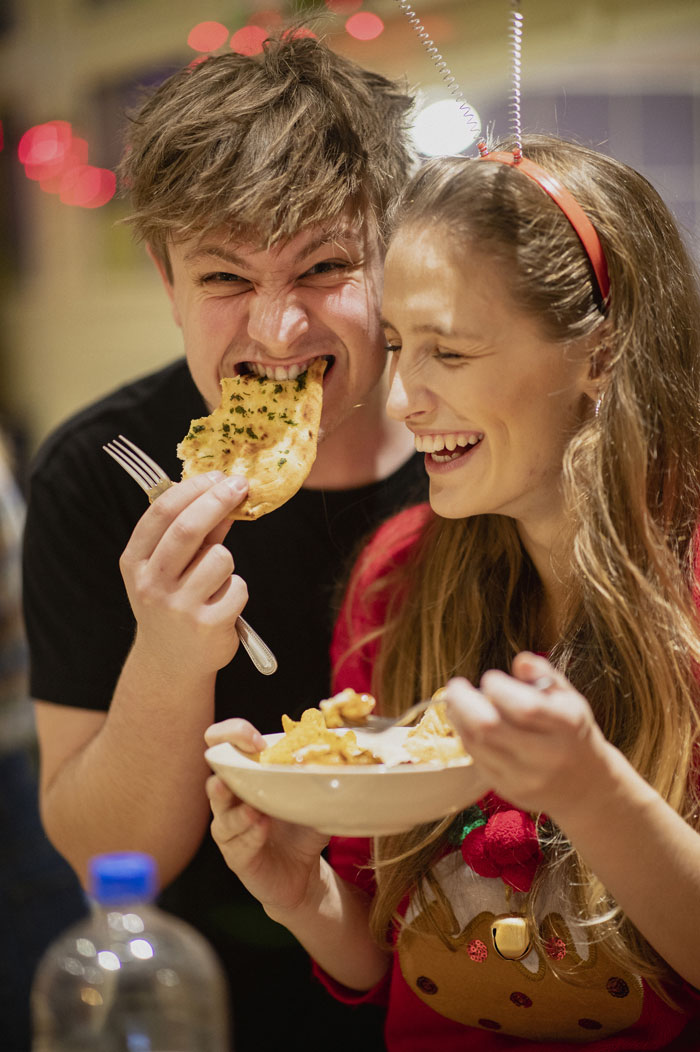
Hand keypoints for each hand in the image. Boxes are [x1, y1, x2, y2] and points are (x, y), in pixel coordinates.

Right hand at [120, 473, 249, 675]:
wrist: (171, 662)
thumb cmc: (173, 602)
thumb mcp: (168, 567)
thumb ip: (194, 532)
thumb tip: (223, 491)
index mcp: (135, 562)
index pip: (161, 512)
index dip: (193, 488)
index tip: (218, 475)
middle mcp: (151, 584)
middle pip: (187, 528)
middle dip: (217, 500)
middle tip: (240, 485)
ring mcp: (177, 607)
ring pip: (220, 557)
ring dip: (227, 560)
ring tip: (216, 580)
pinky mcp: (206, 625)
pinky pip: (238, 587)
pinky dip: (237, 590)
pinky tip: (223, 604)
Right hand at [205, 718, 330, 915]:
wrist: (304, 873)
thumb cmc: (302, 826)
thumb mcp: (311, 795)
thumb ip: (315, 773)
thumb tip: (338, 748)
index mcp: (244, 775)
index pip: (222, 742)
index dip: (232, 733)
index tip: (256, 741)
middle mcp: (230, 798)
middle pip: (214, 773)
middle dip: (226, 764)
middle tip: (248, 763)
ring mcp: (229, 827)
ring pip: (221, 813)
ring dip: (238, 810)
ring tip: (255, 809)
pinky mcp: (236, 856)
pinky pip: (236, 843)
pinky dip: (250, 833)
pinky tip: (263, 827)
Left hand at [443, 652, 609, 816]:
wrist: (585, 785)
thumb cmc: (572, 732)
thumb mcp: (570, 699)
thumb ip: (546, 675)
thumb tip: (521, 661)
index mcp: (567, 726)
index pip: (525, 707)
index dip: (498, 688)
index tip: (490, 678)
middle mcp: (547, 756)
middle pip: (490, 728)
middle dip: (464, 701)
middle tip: (456, 686)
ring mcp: (527, 777)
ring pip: (477, 745)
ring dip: (459, 719)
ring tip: (456, 702)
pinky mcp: (509, 791)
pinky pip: (477, 761)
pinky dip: (466, 738)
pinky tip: (466, 724)